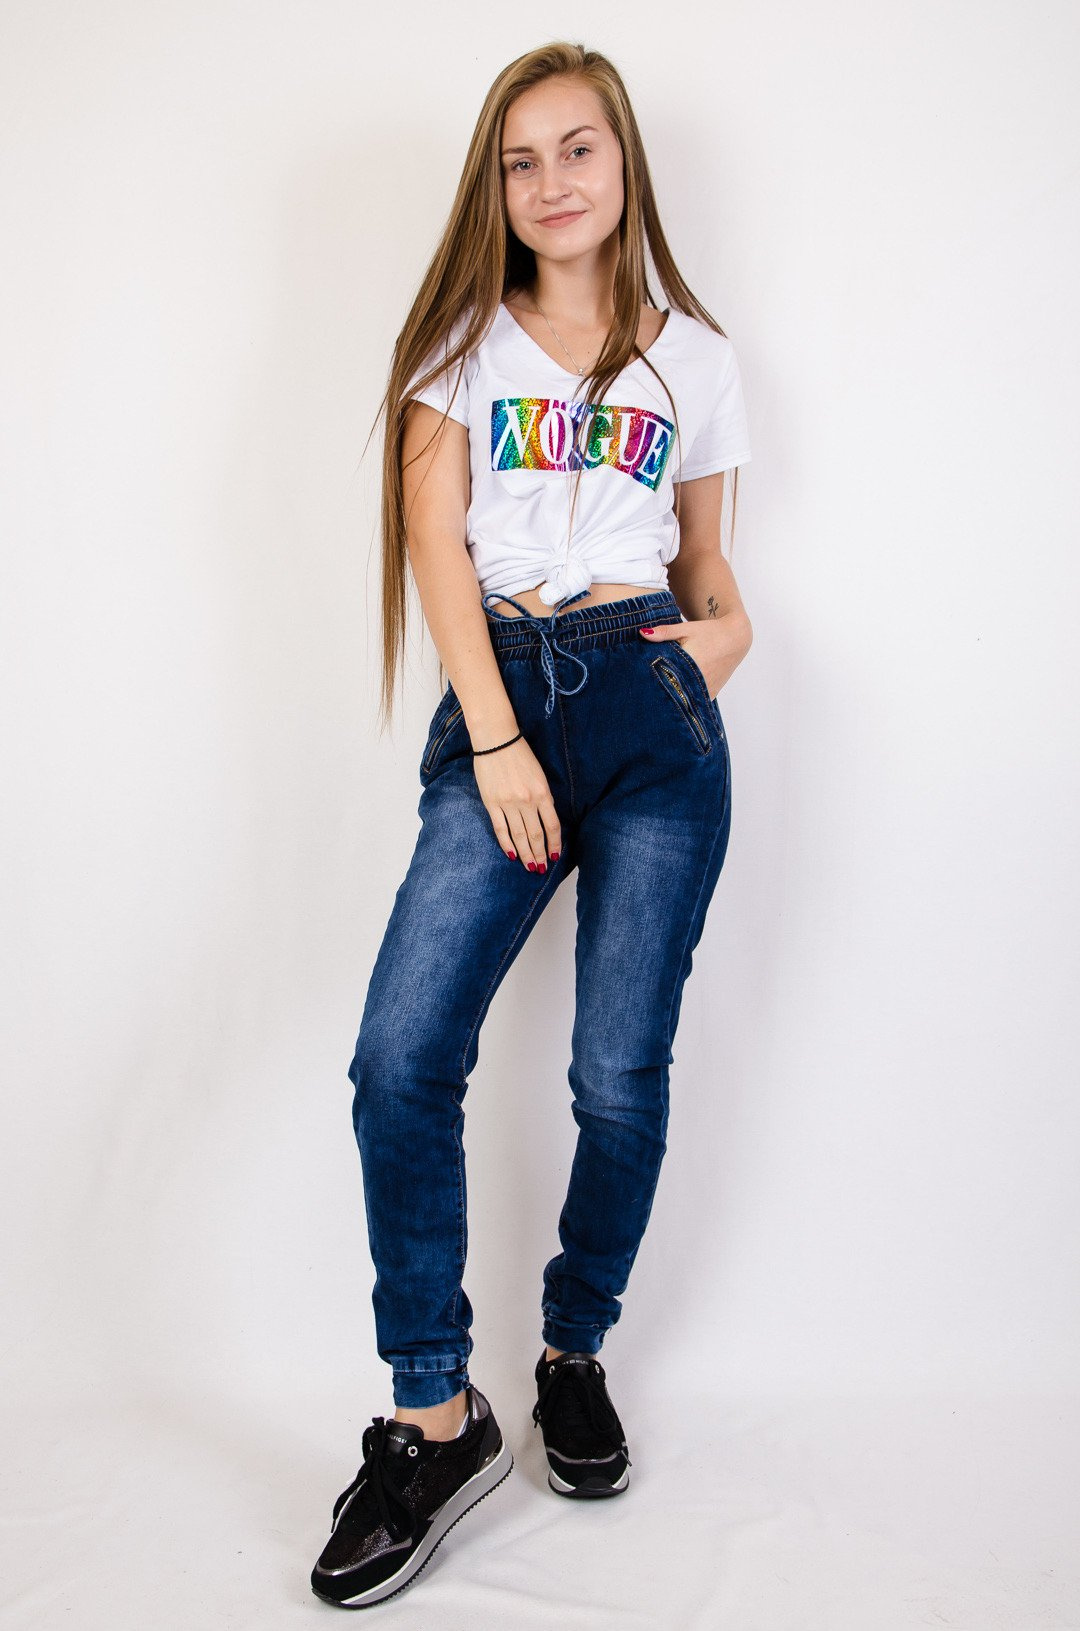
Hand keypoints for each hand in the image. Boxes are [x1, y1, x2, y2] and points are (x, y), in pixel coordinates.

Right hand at [472, 735, 561, 873]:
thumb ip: (543, 796)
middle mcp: (527, 801)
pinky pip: (501, 829)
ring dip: (525, 854)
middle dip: (540, 854)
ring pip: (519, 836)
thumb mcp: (539, 774)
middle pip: (536, 835)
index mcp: (542, 793)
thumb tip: (545, 818)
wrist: (496, 740)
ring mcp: (508, 803)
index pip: (552, 826)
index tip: (556, 856)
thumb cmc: (519, 753)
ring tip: (530, 866)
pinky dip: (507, 844)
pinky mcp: (492, 803)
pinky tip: (511, 855)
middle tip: (541, 868)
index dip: (555, 844)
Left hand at [639, 612, 751, 697]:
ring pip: (683, 700)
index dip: (650, 684)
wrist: (735, 638)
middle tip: (642, 695)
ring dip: (672, 697)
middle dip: (658, 692)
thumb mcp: (686, 629)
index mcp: (691, 665)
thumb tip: (642, 633)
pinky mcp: (711, 695)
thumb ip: (664, 632)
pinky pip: (693, 702)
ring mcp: (706, 691)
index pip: (664, 680)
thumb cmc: (709, 632)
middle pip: (672, 693)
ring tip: (655, 698)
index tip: (639, 686)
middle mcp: (699, 682)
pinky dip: (684, 699)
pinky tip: (674, 694)